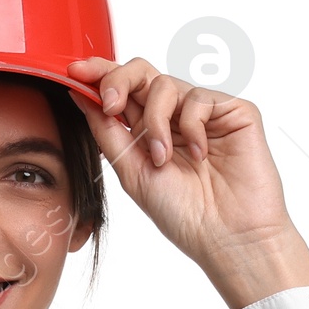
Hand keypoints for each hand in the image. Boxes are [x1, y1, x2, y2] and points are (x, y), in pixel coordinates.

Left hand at [67, 55, 308, 308]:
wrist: (228, 237)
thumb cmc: (185, 215)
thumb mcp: (132, 173)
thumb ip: (108, 133)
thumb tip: (80, 95)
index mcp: (148, 133)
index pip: (122, 91)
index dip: (100, 75)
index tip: (76, 72)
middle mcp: (174, 118)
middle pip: (141, 73)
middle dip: (119, 81)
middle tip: (111, 104)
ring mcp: (204, 113)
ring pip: (165, 85)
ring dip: (156, 122)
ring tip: (164, 159)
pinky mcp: (233, 111)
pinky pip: (198, 98)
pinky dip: (192, 127)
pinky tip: (200, 155)